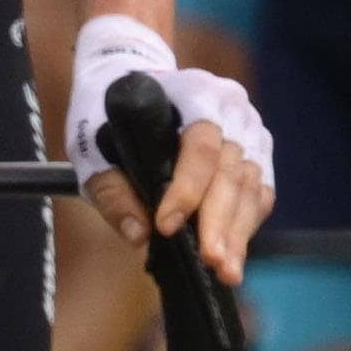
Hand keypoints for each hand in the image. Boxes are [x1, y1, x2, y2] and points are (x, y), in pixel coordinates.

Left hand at [69, 15, 270, 280]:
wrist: (130, 79)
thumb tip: (138, 235)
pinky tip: (233, 253)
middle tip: (211, 263)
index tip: (166, 227)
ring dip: (239, 232)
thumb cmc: (108, 113)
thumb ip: (111, 190)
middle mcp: (232, 107)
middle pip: (232, 170)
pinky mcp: (257, 151)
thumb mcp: (91, 145)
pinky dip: (247, 224)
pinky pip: (259, 192)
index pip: (201, 146)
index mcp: (194, 93)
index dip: (186, 190)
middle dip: (220, 223)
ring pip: (251, 186)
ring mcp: (250, 128)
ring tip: (226, 271)